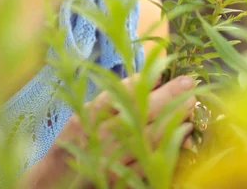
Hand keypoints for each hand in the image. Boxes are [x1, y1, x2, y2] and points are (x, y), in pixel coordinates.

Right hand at [20, 74, 195, 187]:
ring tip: (190, 106)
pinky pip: (151, 162)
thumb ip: (109, 100)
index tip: (164, 69)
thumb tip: (144, 78)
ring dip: (173, 121)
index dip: (144, 80)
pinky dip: (168, 149)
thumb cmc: (74, 143)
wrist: (56, 184)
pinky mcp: (121, 180)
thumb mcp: (84, 115)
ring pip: (150, 137)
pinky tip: (182, 137)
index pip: (120, 93)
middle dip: (167, 96)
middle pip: (141, 112)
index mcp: (89, 116)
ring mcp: (113, 159)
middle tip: (188, 84)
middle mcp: (102, 136)